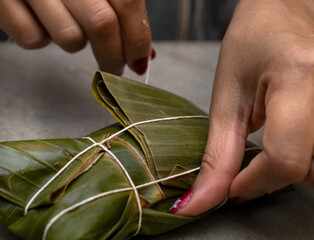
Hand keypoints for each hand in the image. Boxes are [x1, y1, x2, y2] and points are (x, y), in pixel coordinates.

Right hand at [0, 0, 151, 74]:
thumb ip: (121, 10)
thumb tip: (145, 57)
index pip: (128, 4)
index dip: (138, 40)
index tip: (139, 62)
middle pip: (102, 24)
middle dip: (113, 57)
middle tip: (115, 69)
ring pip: (70, 38)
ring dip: (74, 42)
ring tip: (66, 24)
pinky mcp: (1, 0)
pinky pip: (33, 40)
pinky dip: (40, 37)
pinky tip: (37, 19)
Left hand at [171, 0, 313, 215]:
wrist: (284, 12)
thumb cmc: (249, 45)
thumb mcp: (226, 97)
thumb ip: (217, 157)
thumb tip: (197, 204)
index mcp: (299, 74)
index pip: (288, 158)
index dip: (257, 182)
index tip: (235, 184)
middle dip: (289, 181)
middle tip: (260, 165)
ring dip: (306, 174)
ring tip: (279, 149)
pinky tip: (298, 143)